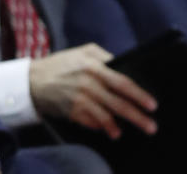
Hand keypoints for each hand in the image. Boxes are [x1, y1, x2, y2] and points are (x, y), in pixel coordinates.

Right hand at [29, 43, 157, 139]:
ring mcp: (80, 98)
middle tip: (151, 126)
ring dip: (118, 126)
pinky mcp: (73, 111)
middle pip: (118, 102)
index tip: (152, 104)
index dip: (138, 94)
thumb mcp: (82, 52)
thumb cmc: (62, 64)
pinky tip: (110, 131)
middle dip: (137, 115)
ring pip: (106, 115)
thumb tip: (124, 69)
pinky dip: (102, 127)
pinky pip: (93, 122)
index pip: (121, 81)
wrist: (34, 79)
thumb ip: (103, 58)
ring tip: (126, 132)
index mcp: (92, 65)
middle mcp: (88, 82)